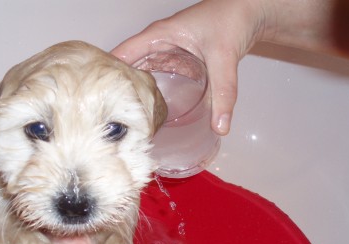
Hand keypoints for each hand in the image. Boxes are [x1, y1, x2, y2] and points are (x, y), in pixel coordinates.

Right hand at [112, 0, 268, 135]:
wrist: (250, 11)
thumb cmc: (232, 18)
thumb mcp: (224, 57)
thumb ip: (223, 92)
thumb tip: (220, 126)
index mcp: (157, 36)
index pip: (121, 55)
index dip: (106, 74)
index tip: (97, 99)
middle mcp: (156, 45)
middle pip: (125, 68)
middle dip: (116, 90)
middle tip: (108, 119)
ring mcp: (165, 54)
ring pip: (138, 75)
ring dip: (131, 94)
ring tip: (122, 121)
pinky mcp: (175, 62)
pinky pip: (154, 79)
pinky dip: (147, 93)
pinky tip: (146, 112)